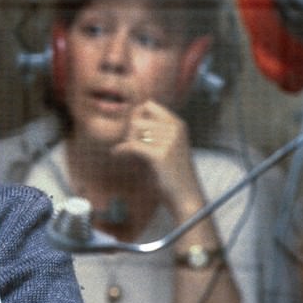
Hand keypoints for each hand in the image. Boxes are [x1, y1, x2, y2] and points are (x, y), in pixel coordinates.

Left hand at [111, 99, 203, 219]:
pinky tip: (117, 153)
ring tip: (128, 153)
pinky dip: (121, 150)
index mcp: (178, 124)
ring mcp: (169, 141)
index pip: (149, 105)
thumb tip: (130, 118)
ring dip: (127, 143)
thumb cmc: (172, 173)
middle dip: (129, 132)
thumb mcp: (166, 146)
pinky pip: (132, 145)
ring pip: (134, 132)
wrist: (185, 196)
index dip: (136, 115)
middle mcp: (175, 129)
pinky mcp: (161, 155)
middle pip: (138, 119)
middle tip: (129, 146)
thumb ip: (152, 131)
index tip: (131, 131)